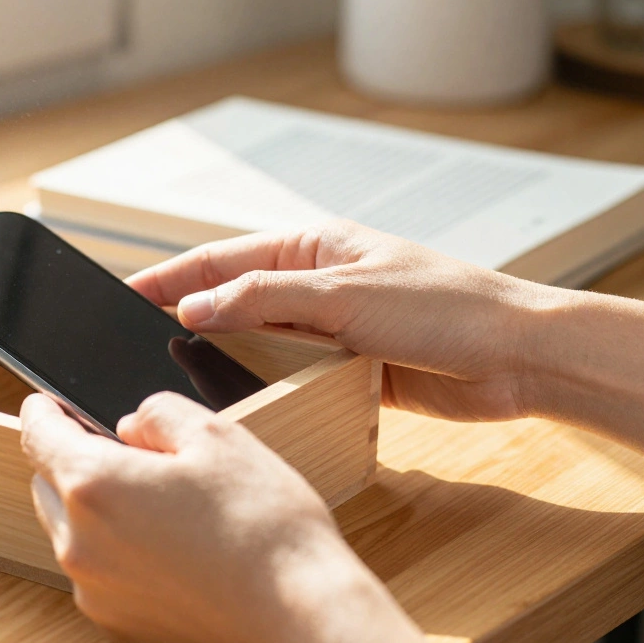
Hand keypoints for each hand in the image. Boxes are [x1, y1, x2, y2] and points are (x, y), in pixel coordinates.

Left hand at [19, 392, 445, 642]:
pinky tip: (173, 549)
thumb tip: (132, 426)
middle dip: (76, 462)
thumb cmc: (265, 529)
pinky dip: (118, 554)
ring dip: (98, 511)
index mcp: (94, 486)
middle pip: (49, 485)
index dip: (43, 410)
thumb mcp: (217, 436)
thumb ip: (158, 414)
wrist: (301, 614)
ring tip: (168, 508)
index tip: (48, 403)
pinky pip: (98, 573)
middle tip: (134, 457)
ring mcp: (95, 590)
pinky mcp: (117, 624)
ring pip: (72, 532)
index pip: (38, 434)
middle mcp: (80, 544)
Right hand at [128, 220, 549, 421]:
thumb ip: (264, 300)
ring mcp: (329, 327)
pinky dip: (261, 383)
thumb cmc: (448, 308)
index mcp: (312, 246)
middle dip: (185, 315)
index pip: (222, 257)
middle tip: (131, 339)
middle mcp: (315, 283)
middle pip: (232, 297)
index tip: (125, 294)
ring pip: (257, 340)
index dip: (170, 275)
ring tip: (173, 373)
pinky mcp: (345, 367)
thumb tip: (195, 306)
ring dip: (222, 353)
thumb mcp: (344, 296)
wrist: (518, 359)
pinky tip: (236, 396)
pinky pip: (288, 373)